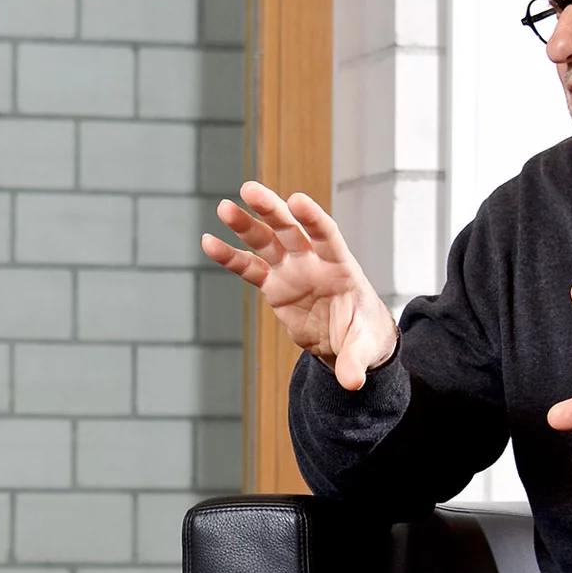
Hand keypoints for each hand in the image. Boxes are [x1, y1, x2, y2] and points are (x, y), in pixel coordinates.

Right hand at [202, 183, 395, 390]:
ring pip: (266, 242)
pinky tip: (208, 242)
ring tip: (224, 207)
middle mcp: (313, 262)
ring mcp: (291, 270)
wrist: (349, 338)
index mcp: (340, 267)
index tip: (297, 200)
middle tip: (249, 190)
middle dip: (271, 210)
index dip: (313, 219)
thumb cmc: (363, 334)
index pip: (327, 236)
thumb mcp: (363, 348)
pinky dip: (230, 256)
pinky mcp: (274, 285)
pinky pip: (249, 268)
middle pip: (291, 229)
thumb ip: (355, 361)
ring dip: (246, 224)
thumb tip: (353, 383)